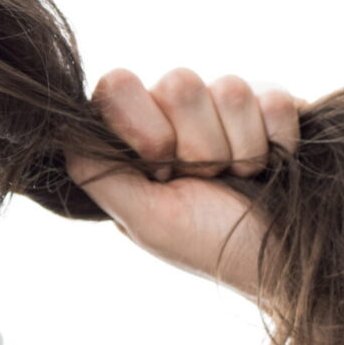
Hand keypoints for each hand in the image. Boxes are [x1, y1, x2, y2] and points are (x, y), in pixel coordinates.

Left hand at [64, 68, 304, 300]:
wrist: (283, 263)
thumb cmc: (208, 244)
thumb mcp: (144, 219)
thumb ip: (97, 172)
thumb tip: (60, 128)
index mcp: (133, 134)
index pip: (118, 83)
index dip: (143, 125)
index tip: (160, 167)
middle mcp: (173, 112)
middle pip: (179, 81)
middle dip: (199, 145)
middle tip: (204, 179)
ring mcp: (222, 105)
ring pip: (230, 87)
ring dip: (240, 149)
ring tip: (236, 178)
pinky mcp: (272, 105)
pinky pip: (272, 99)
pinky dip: (275, 142)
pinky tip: (270, 166)